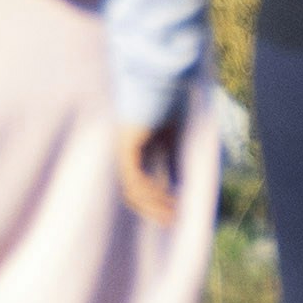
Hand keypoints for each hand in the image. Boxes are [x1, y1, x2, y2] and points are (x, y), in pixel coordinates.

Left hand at [115, 114, 184, 229]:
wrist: (164, 81)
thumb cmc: (170, 103)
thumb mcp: (173, 139)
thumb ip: (173, 162)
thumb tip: (178, 186)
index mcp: (135, 147)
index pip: (139, 184)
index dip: (155, 201)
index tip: (174, 214)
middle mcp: (126, 150)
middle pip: (133, 191)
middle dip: (153, 209)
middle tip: (172, 222)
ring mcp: (124, 148)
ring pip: (133, 190)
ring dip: (154, 206)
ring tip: (173, 215)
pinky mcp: (126, 147)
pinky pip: (135, 180)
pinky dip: (151, 193)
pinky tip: (168, 198)